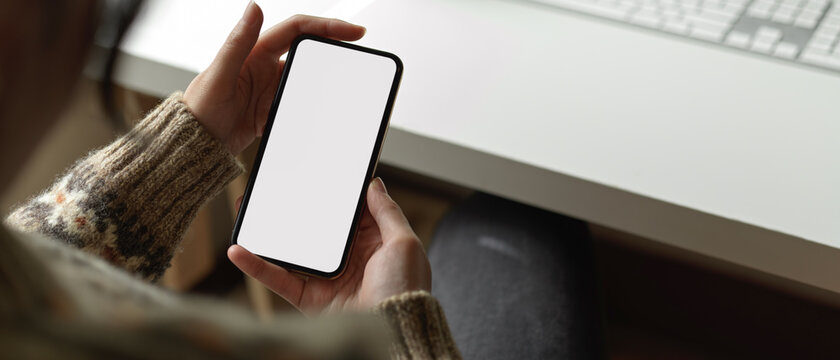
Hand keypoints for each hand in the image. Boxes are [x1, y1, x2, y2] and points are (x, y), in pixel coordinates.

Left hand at [183, 3, 365, 154]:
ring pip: (306, 80)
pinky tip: (321, 116)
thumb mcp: (219, 75)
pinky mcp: (271, 110)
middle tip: (360, 57)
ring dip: (324, 84)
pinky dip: (310, 110)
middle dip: (334, 51)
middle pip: (308, 52)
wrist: (193, 147)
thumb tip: (254, 7)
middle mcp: (264, 66)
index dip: (328, 26)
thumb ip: (238, 42)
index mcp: (254, 51)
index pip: (298, 29)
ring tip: (345, 90)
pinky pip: (298, 105)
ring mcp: (269, 89)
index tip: (354, 31)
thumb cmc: (198, 110)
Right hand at [228, 178, 431, 312]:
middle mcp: (348, 259)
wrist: (396, 327)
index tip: (315, 174)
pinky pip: (278, 278)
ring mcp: (326, 278)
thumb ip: (387, 211)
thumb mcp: (404, 241)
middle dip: (293, 210)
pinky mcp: (309, 298)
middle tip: (273, 188)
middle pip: (314, 229)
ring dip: (267, 234)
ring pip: (291, 251)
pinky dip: (256, 265)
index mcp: (372, 243)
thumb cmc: (407, 288)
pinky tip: (239, 249)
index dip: (332, 195)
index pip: (347, 214)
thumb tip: (374, 183)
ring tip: (247, 212)